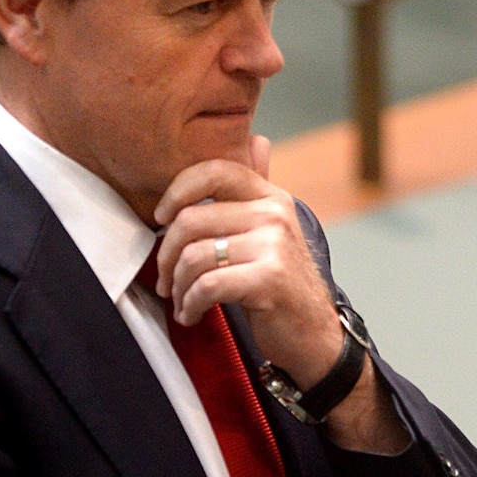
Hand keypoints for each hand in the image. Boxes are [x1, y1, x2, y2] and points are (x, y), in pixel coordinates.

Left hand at [153, 138, 409, 453]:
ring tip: (180, 302)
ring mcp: (274, 245)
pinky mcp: (269, 278)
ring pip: (195, 256)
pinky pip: (207, 285)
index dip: (178, 190)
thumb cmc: (281, 286)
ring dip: (177, 286)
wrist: (315, 336)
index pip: (215, 170)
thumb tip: (258, 140)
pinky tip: (191, 315)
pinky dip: (190, 305)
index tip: (161, 217)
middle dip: (167, 256)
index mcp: (271, 197)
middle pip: (191, 219)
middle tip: (165, 281)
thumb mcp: (272, 232)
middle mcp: (274, 214)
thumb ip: (258, 189)